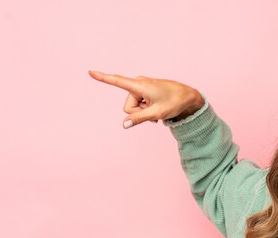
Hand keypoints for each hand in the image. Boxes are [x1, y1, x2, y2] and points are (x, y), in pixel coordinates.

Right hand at [88, 70, 204, 127]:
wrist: (187, 97)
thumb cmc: (174, 103)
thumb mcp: (156, 114)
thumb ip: (139, 119)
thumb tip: (124, 125)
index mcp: (139, 86)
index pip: (117, 81)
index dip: (103, 78)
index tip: (90, 72)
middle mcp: (138, 83)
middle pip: (128, 107)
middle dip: (138, 113)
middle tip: (155, 112)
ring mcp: (141, 87)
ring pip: (133, 108)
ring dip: (143, 112)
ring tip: (157, 109)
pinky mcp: (144, 90)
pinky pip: (138, 105)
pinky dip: (146, 109)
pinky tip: (157, 108)